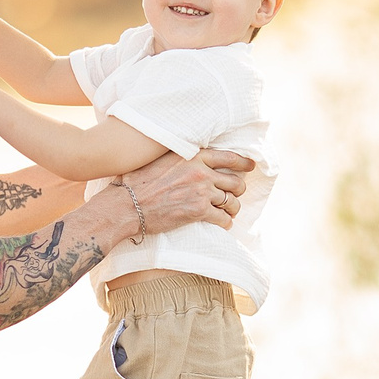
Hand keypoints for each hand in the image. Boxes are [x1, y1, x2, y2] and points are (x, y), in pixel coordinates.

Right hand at [118, 148, 250, 234]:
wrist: (127, 205)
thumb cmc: (137, 182)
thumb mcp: (159, 158)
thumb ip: (178, 157)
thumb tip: (185, 157)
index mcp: (192, 155)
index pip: (228, 157)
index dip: (243, 162)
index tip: (250, 166)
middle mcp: (201, 172)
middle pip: (235, 181)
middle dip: (238, 190)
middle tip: (234, 195)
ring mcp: (201, 192)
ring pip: (232, 201)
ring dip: (232, 208)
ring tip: (228, 212)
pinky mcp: (199, 211)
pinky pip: (223, 218)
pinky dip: (225, 222)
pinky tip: (222, 223)